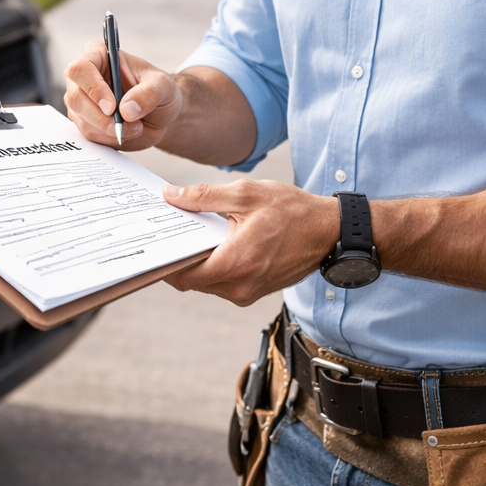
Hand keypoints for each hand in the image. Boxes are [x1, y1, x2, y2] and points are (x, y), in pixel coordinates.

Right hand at [63, 40, 184, 149]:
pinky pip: (89, 135)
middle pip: (76, 98)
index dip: (93, 88)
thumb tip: (127, 108)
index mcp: (99, 55)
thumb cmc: (158, 90)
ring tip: (135, 127)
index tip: (111, 107)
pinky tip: (126, 132)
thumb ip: (150, 93)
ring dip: (109, 130)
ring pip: (82, 120)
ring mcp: (81, 101)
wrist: (159, 112)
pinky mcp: (84, 121)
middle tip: (124, 125)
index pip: (81, 68)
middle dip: (101, 118)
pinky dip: (109, 139)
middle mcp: (84, 77)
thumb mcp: (164, 86)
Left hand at [163, 179, 339, 305]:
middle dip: (180, 258)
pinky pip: (224, 283)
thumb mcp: (246, 194)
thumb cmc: (292, 210)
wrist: (329, 231)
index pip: (183, 275)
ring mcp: (249, 292)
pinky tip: (216, 243)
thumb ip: (203, 197)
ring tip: (194, 234)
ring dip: (199, 263)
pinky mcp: (256, 291)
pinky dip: (216, 267)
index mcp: (234, 263)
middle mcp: (239, 286)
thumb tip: (170, 196)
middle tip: (170, 233)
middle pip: (192, 281)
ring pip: (208, 283)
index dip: (165, 260)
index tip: (157, 243)